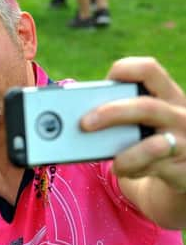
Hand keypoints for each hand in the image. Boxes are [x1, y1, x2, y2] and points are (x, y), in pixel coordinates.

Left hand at [82, 57, 185, 191]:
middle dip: (111, 113)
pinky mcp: (183, 167)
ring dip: (125, 154)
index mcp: (166, 95)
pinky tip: (124, 169)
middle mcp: (180, 113)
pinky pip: (154, 168)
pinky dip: (134, 169)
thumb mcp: (137, 123)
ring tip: (111, 161)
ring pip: (155, 144)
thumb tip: (70, 119)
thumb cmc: (146, 142)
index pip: (149, 69)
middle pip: (146, 106)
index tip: (103, 81)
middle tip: (84, 124)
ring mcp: (184, 140)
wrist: (178, 174)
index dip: (124, 70)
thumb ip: (115, 115)